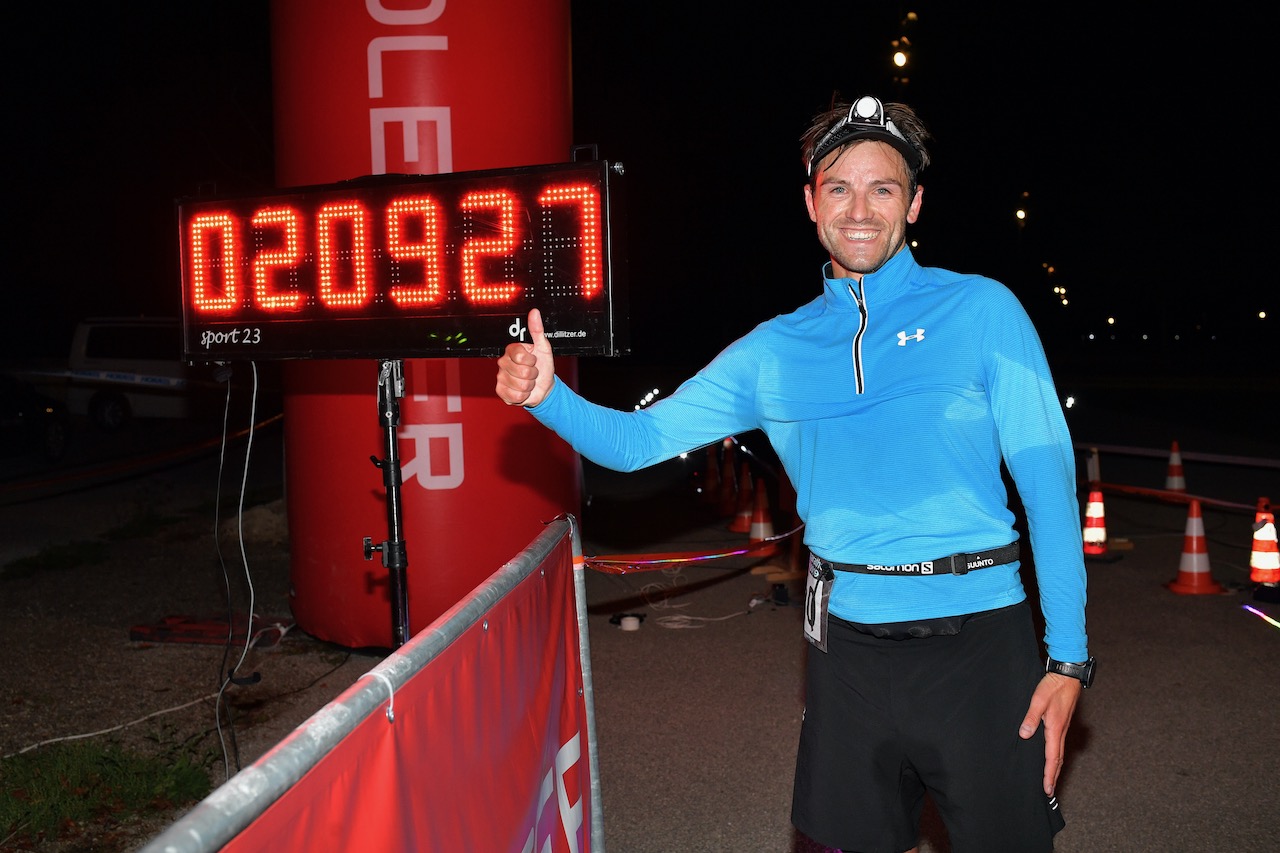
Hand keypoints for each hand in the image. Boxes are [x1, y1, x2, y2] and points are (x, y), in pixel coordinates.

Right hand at [495, 308, 555, 406]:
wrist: (544, 387)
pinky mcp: (501, 391)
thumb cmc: (543, 366)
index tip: (534, 360)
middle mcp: (503, 363)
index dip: (531, 361)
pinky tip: (523, 390)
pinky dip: (523, 395)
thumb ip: (537, 330)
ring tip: (529, 382)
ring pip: (520, 385)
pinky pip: (514, 396)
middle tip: (533, 373)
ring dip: (529, 386)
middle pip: (521, 372)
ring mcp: (501, 377)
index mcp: (512, 350)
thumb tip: (535, 312)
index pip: (520, 356)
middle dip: (532, 375)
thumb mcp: (543, 347)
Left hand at [1019, 672, 1080, 794]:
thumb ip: (1030, 717)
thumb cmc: (1053, 686)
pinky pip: (1058, 745)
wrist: (1067, 676)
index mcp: (1054, 729)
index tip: (1047, 788)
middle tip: (1049, 790)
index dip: (1049, 774)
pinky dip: (1056, 756)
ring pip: (1059, 753)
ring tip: (1050, 779)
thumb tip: (1024, 734)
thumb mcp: (1038, 700)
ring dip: (1055, 767)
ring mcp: (1062, 727)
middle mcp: (1060, 731)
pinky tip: (1051, 757)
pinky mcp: (1061, 723)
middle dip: (1053, 776)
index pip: (1052, 757)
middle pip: (1058, 759)